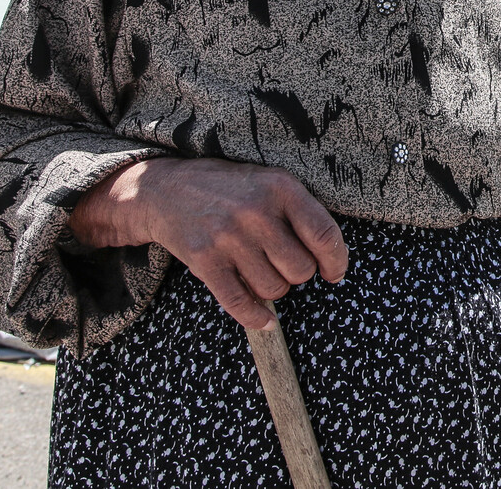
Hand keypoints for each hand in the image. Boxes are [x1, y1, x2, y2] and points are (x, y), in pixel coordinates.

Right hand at [71, 157, 348, 330]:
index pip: (324, 234)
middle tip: (283, 264)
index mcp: (280, 187)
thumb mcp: (268, 181)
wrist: (164, 189)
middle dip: (298, 274)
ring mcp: (229, 237)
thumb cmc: (228, 189)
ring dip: (274, 290)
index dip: (336, 261)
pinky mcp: (205, 260)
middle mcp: (256, 211)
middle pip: (301, 269)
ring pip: (274, 289)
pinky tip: (265, 319)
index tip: (335, 273)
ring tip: (261, 272)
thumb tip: (332, 258)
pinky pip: (241, 303)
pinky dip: (256, 317)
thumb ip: (299, 211)